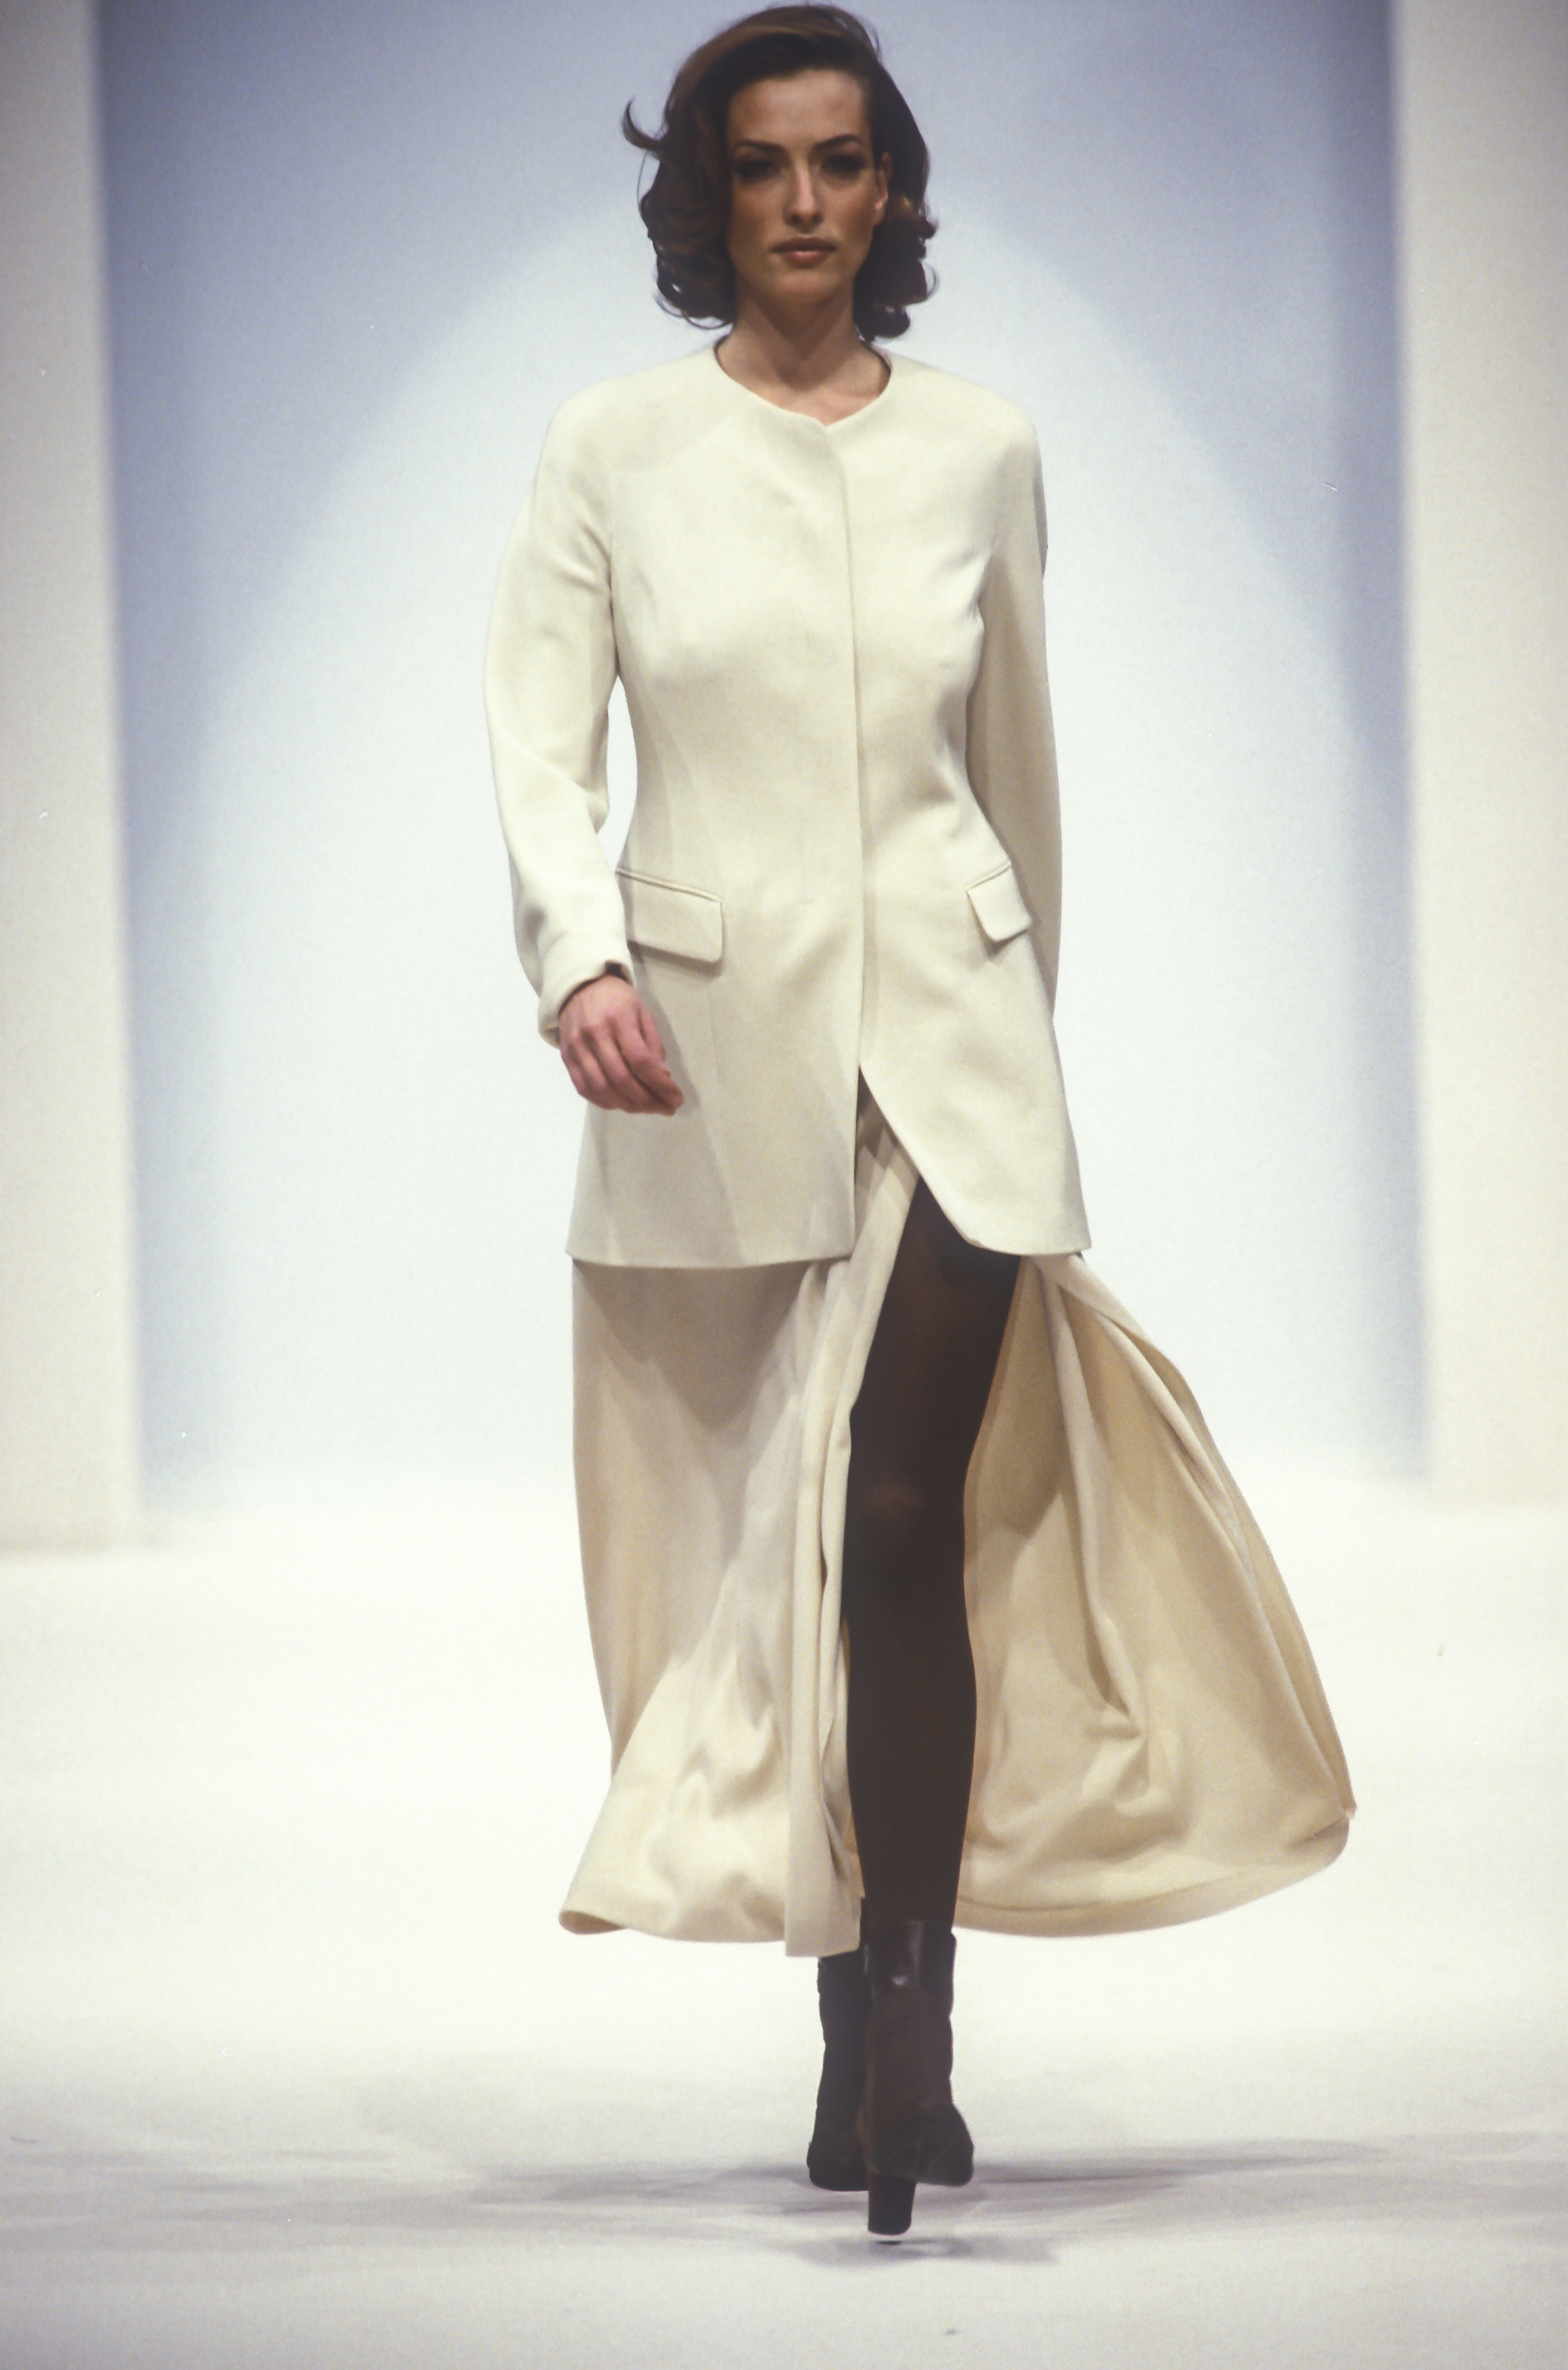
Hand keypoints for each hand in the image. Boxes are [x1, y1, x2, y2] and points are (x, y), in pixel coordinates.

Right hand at [558, 972, 682, 1114]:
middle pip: (621, 1079)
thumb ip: (653, 1045)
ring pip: (602, 1088)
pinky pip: (584, 1088)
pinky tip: (621, 1104)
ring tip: (645, 1109)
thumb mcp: (643, 1013)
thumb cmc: (617, 1000)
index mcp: (619, 1019)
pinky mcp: (566, 1057)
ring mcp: (577, 1047)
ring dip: (627, 1105)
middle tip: (664, 1109)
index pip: (640, 1061)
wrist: (579, 987)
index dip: (660, 1085)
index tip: (675, 1099)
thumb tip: (663, 1078)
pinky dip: (605, 1102)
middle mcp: (595, 1034)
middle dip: (646, 1101)